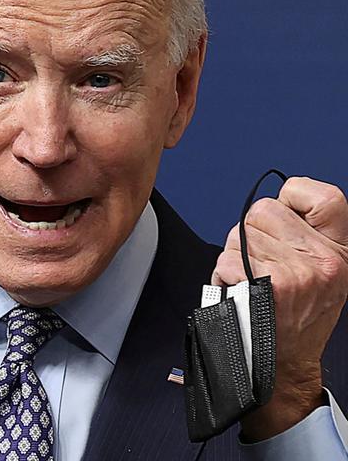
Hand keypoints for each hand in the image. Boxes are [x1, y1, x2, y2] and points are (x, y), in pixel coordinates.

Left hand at [212, 176, 347, 440]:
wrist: (283, 364)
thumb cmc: (295, 315)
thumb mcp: (320, 272)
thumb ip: (305, 235)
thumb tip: (276, 204)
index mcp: (339, 251)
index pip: (324, 196)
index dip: (294, 195)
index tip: (285, 211)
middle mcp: (323, 259)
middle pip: (263, 209)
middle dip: (252, 231)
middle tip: (261, 263)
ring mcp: (296, 272)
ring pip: (239, 233)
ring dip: (235, 253)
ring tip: (251, 281)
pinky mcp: (267, 285)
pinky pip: (226, 259)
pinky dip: (223, 274)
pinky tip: (239, 291)